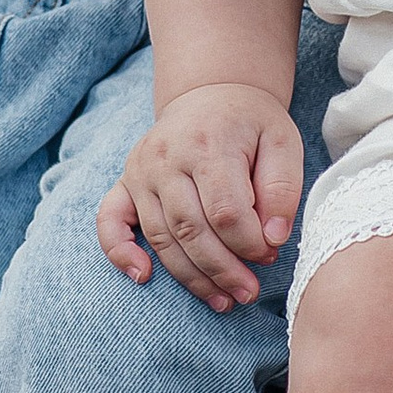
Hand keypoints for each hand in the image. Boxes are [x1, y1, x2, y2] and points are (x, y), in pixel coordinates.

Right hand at [98, 85, 304, 310]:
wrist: (211, 93)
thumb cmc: (251, 124)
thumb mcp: (282, 143)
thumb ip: (282, 190)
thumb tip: (273, 237)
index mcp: (207, 145)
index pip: (225, 211)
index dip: (249, 244)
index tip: (270, 255)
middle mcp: (166, 159)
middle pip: (191, 230)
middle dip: (222, 270)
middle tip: (248, 292)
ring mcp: (140, 172)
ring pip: (161, 237)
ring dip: (191, 277)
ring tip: (223, 300)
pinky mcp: (125, 183)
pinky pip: (110, 222)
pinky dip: (120, 252)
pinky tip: (142, 276)